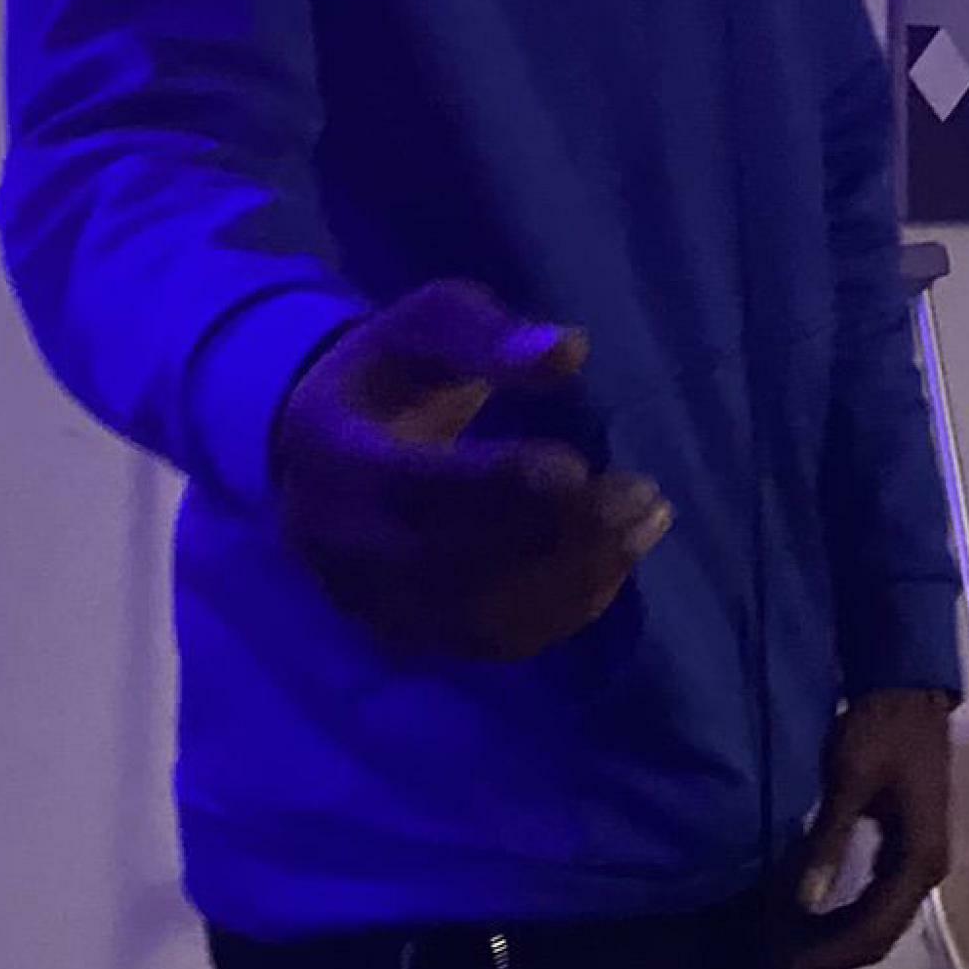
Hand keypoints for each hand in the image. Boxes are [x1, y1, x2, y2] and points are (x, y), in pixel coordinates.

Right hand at [272, 281, 671, 661]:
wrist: (323, 448)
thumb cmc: (391, 374)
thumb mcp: (425, 328)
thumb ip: (486, 335)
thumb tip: (569, 351)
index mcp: (335, 459)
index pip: (419, 488)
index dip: (499, 484)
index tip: (576, 465)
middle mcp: (344, 547)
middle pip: (460, 561)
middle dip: (560, 533)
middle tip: (640, 494)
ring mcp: (376, 601)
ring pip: (486, 613)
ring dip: (577, 576)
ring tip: (645, 522)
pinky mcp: (411, 633)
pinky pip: (495, 640)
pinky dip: (562, 610)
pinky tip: (616, 563)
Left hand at [791, 689, 955, 968]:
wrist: (912, 693)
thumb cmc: (882, 730)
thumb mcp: (850, 780)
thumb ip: (829, 841)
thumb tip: (806, 903)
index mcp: (920, 859)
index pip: (875, 929)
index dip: (830, 954)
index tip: (785, 966)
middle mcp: (928, 870)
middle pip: (880, 933)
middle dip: (830, 951)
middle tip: (776, 960)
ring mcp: (920, 860)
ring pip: (880, 918)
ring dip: (836, 934)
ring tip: (786, 941)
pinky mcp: (908, 848)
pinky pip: (877, 896)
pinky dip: (844, 910)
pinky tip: (809, 909)